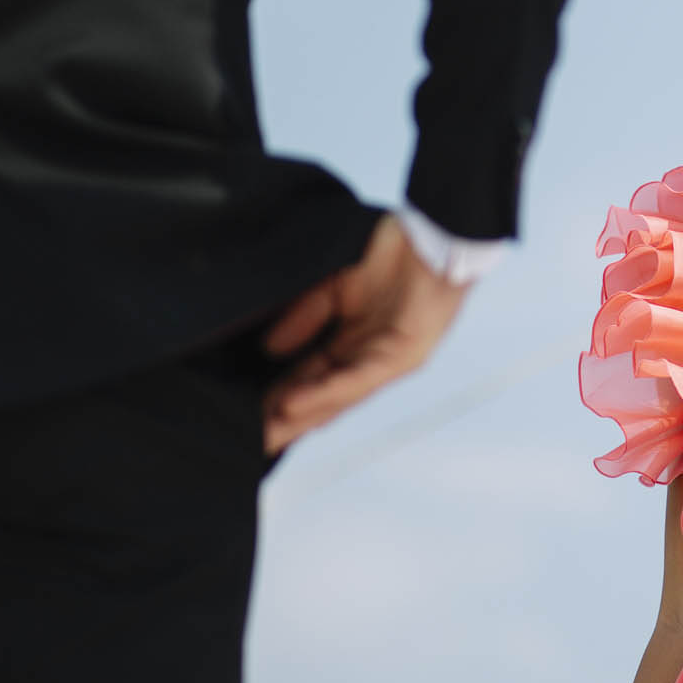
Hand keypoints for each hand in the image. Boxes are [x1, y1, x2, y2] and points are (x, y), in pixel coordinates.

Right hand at [262, 213, 472, 452]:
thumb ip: (306, 315)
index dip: (279, 397)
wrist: (438, 237)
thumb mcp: (336, 286)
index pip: (310, 378)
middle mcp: (370, 359)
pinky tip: (295, 405)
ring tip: (265, 433)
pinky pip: (359, 379)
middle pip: (322, 399)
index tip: (245, 416)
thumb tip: (270, 349)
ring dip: (300, 416)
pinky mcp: (405, 357)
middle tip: (248, 444)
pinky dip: (326, 392)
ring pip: (338, 398)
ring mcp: (389, 362)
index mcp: (354, 343)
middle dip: (285, 422)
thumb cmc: (394, 256)